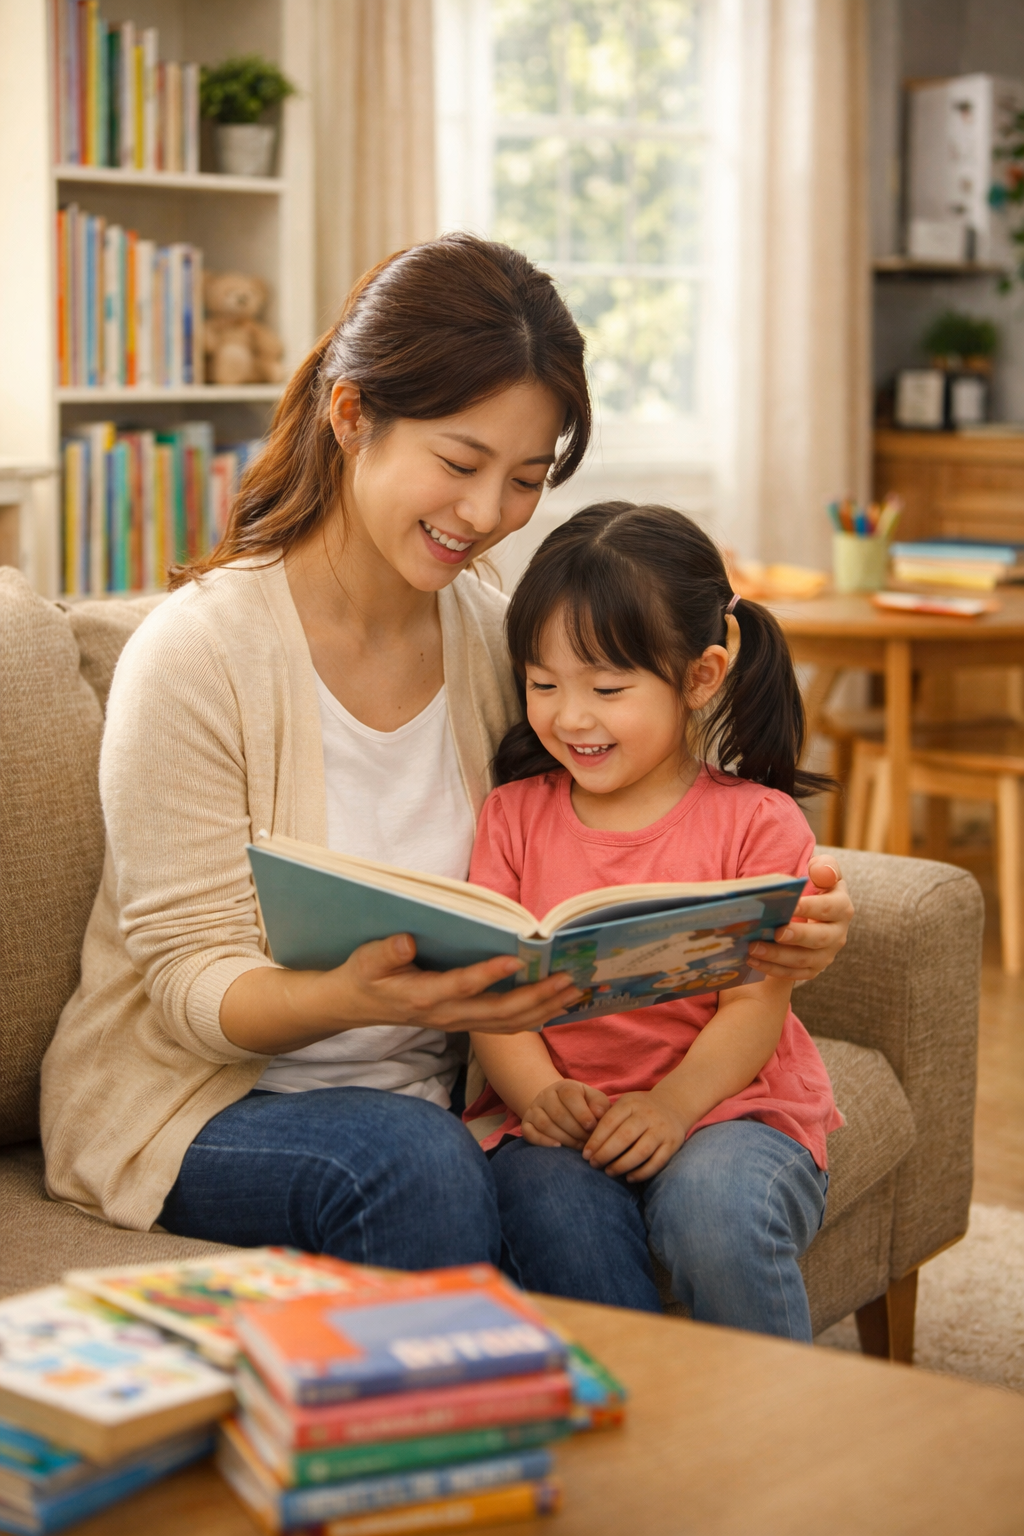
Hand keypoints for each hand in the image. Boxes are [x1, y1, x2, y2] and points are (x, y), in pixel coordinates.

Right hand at [322, 935, 583, 1036]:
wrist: (358, 1005)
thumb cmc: (365, 976)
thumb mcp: (366, 960)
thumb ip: (385, 952)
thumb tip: (406, 941)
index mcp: (424, 996)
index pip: (463, 986)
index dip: (489, 975)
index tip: (518, 959)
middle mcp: (447, 1015)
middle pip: (499, 1013)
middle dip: (537, 996)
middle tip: (568, 978)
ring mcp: (459, 1023)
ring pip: (509, 1024)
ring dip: (545, 1008)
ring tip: (575, 991)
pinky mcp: (466, 1023)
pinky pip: (507, 1026)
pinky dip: (536, 1016)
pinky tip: (558, 1005)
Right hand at [522, 1079, 609, 1149]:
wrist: (559, 1106)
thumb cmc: (582, 1105)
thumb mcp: (593, 1099)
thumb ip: (599, 1104)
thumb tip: (598, 1114)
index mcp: (564, 1086)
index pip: (570, 1096)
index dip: (582, 1113)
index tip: (592, 1127)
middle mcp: (545, 1095)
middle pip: (558, 1113)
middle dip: (576, 1130)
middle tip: (588, 1142)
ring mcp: (533, 1109)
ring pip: (545, 1124)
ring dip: (564, 1138)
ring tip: (578, 1146)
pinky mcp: (526, 1124)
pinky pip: (530, 1133)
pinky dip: (543, 1142)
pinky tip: (558, 1147)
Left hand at [582, 1091, 687, 1181]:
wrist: (674, 1105)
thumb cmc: (640, 1109)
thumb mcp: (624, 1105)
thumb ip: (608, 1119)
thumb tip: (588, 1145)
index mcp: (631, 1104)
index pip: (610, 1122)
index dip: (596, 1140)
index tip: (585, 1155)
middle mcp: (647, 1115)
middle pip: (624, 1137)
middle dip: (606, 1154)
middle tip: (594, 1164)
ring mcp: (662, 1129)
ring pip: (641, 1151)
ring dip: (622, 1165)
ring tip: (609, 1172)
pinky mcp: (673, 1144)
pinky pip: (657, 1162)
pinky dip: (642, 1173)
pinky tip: (629, 1178)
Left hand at [747, 857, 853, 981]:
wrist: (814, 912)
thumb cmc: (815, 887)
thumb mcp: (823, 871)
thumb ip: (825, 867)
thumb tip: (822, 872)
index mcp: (842, 907)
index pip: (829, 908)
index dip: (810, 907)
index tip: (791, 904)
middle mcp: (838, 934)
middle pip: (819, 938)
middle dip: (796, 936)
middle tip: (774, 931)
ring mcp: (826, 955)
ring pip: (803, 959)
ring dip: (777, 955)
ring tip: (752, 947)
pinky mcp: (812, 969)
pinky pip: (793, 973)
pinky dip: (772, 968)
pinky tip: (751, 960)